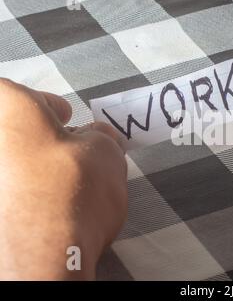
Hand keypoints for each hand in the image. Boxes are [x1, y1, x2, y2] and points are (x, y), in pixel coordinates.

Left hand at [0, 79, 127, 279]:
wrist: (42, 253)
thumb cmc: (72, 189)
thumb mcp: (105, 152)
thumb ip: (101, 136)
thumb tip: (98, 136)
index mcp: (6, 109)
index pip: (23, 95)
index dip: (49, 105)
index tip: (67, 118)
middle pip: (14, 131)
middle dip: (42, 138)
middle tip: (69, 153)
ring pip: (11, 163)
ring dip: (33, 167)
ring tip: (62, 186)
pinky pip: (9, 191)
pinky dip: (21, 193)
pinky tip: (45, 208)